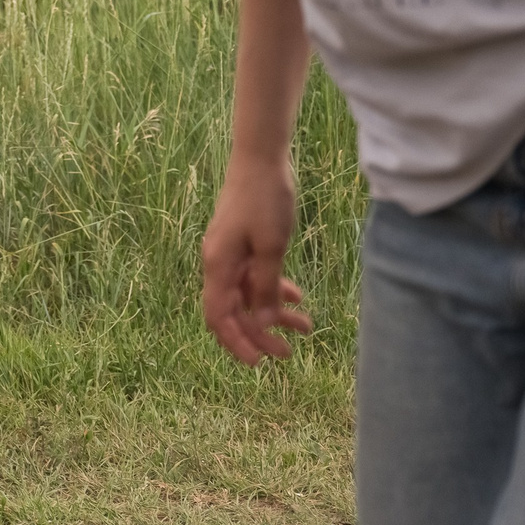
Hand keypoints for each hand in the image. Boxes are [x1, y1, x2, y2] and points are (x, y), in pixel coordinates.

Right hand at [200, 162, 315, 364]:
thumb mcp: (271, 246)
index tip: (258, 364)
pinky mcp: (241, 245)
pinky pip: (253, 277)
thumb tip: (265, 322)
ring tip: (305, 327)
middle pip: (233, 312)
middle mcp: (218, 264)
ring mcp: (229, 255)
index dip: (236, 343)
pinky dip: (272, 290)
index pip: (219, 317)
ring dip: (272, 314)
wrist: (260, 160)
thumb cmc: (265, 200)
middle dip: (260, 335)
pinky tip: (296, 295)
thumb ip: (266, 286)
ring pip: (247, 296)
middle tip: (288, 353)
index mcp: (218, 266)